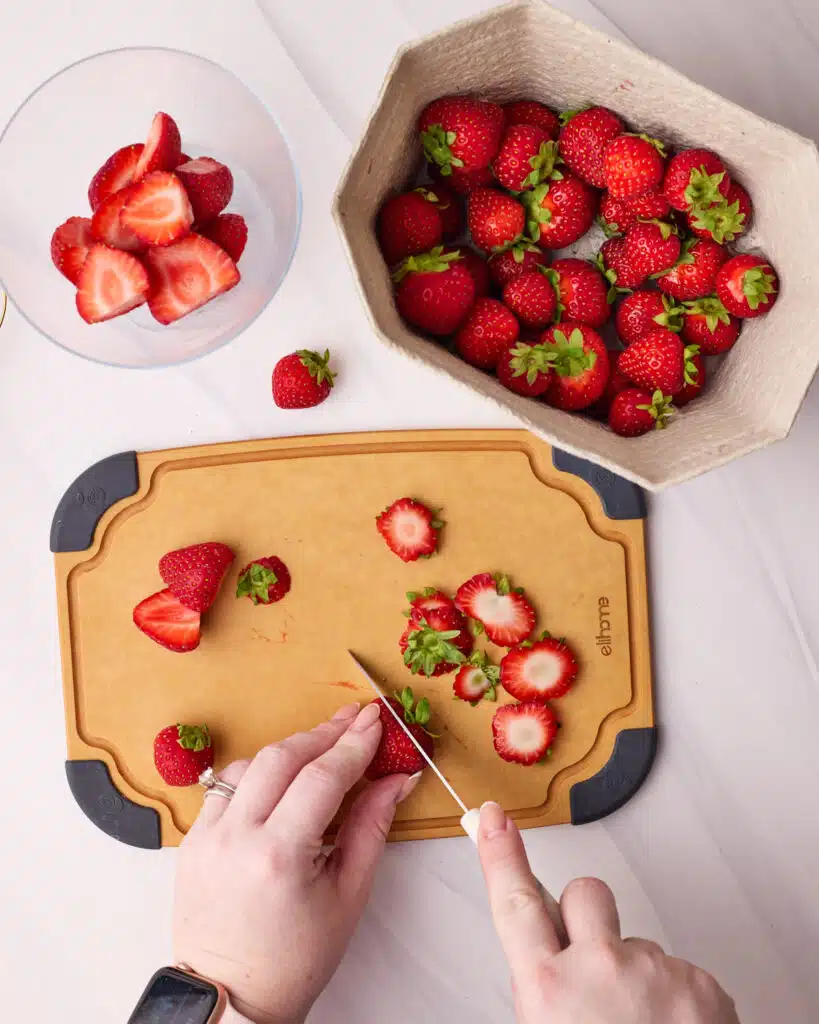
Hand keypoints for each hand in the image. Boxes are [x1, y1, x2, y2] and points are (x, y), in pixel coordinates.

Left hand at [173, 702, 419, 1023]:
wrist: (231, 998)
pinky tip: (281, 778)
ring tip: (322, 748)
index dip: (354, 744)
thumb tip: (394, 779)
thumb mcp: (348, 895)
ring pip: (248, 765)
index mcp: (278, 856)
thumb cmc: (294, 960)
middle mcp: (235, 838)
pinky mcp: (191, 842)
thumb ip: (372, 827)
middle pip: (281, 756)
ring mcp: (206, 837)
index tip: (375, 722)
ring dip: (288, 750)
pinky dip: (257, 775)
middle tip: (353, 721)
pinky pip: (225, 789)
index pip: (322, 776)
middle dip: (322, 733)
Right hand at [477, 802, 739, 1023]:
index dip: (500, 854)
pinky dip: (676, 999)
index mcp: (549, 989)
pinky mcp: (704, 984)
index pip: (514, 902)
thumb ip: (543, 991)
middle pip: (585, 894)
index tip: (493, 818)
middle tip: (593, 967)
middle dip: (585, 918)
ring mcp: (656, 971)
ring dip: (636, 974)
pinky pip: (679, 971)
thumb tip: (546, 964)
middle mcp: (601, 967)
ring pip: (638, 943)